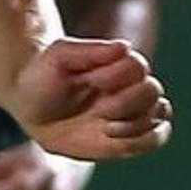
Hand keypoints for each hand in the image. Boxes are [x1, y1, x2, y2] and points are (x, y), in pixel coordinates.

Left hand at [7, 38, 172, 163]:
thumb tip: (124, 48)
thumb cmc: (47, 75)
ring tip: (107, 129)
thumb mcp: (60, 56)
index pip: (137, 67)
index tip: (90, 80)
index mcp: (118, 64)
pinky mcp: (126, 137)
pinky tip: (118, 140)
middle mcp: (131, 86)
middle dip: (124, 102)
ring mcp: (132, 111)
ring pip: (158, 115)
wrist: (32, 104)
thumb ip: (90, 50)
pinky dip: (144, 141)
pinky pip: (153, 140)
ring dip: (135, 124)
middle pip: (152, 91)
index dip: (115, 75)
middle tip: (98, 111)